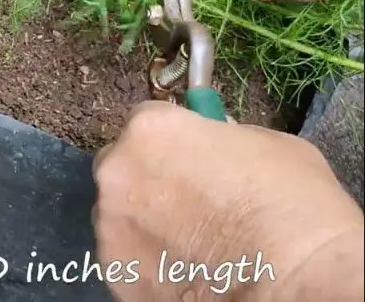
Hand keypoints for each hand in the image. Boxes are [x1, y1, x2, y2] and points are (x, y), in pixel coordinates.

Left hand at [92, 101, 363, 301]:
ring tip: (189, 243)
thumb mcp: (264, 144)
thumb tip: (208, 146)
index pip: (144, 123)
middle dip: (145, 180)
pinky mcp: (114, 272)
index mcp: (149, 130)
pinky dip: (147, 261)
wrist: (292, 280)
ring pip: (118, 215)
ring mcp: (110, 225)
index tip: (188, 159)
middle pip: (120, 168)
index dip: (169, 142)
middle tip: (186, 204)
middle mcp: (117, 173)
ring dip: (143, 222)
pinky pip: (125, 258)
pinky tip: (183, 270)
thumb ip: (219, 139)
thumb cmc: (291, 205)